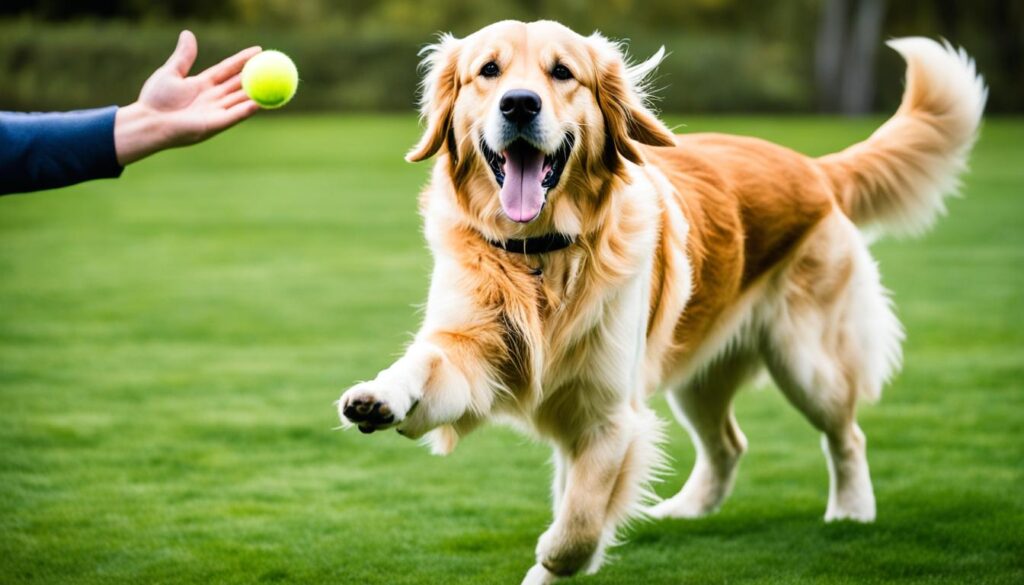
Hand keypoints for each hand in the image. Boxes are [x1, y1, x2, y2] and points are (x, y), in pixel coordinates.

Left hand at [114, 31, 261, 164]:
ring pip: (241, 99)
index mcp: (203, 84)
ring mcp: (215, 111)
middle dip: (256, 75)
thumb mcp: (170, 72)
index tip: (259, 50)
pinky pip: (235, 115)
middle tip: (273, 64)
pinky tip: (260, 102)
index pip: (228, 69)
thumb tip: (188, 34)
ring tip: (275, 82)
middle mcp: (213, 98)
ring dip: (258, 92)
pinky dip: (247, 109)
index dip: (243, 60)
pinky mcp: (215, 125)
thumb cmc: (156, 99)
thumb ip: (184, 56)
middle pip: (239, 84)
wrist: (149, 121)